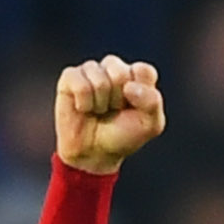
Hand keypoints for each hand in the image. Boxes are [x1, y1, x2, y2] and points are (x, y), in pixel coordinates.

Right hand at [55, 55, 164, 175]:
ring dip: (100, 103)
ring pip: (98, 78)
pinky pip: (79, 83)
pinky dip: (84, 102)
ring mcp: (91, 71)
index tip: (134, 111)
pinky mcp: (70, 78)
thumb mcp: (150, 125)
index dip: (139, 95)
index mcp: (136, 75)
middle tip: (113, 112)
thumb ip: (152, 101)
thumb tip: (128, 87)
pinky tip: (83, 109)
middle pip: (119, 72)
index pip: (143, 71)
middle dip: (117, 100)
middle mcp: (114, 68)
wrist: (95, 155)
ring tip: (98, 111)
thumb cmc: (123, 137)